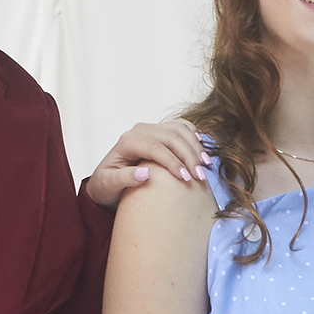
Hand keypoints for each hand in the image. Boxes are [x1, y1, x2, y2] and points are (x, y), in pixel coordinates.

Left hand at [83, 120, 208, 206]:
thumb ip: (124, 179)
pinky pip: (180, 127)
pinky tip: (202, 149)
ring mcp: (151, 129)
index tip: (186, 179)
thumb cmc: (107, 186)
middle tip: (201, 176)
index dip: (173, 162)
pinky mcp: (160, 132)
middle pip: (170, 137)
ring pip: (179, 129)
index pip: (155, 147)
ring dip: (195, 146)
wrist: (107, 181)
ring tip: (206, 165)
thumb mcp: (109, 186)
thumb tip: (145, 174)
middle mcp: (140, 131)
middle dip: (189, 155)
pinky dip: (194, 135)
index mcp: (127, 141)